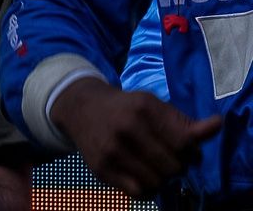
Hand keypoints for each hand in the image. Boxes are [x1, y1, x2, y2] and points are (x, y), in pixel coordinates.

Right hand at [50, 77, 221, 198]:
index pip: (185, 145)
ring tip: (154, 167)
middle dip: (177, 167)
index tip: (185, 150)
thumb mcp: (154, 106)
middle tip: (168, 159)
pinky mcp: (100, 168)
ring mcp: (111, 150)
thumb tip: (217, 125)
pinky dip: (146, 189)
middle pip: (173, 167)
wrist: (81, 108)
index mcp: (143, 109)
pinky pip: (138, 193)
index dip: (191, 152)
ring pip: (157, 183)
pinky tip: (141, 175)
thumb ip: (185, 122)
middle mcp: (126, 129)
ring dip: (161, 179)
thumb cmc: (126, 108)